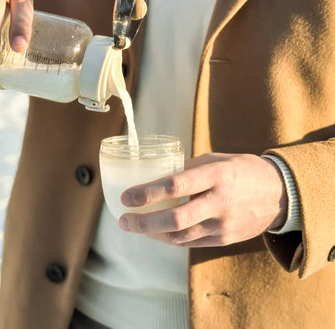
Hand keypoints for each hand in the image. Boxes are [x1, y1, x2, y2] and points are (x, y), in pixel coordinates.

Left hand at [119, 153, 287, 246]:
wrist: (278, 194)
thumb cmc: (241, 170)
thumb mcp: (216, 160)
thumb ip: (188, 170)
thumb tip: (157, 178)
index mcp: (217, 175)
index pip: (176, 185)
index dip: (147, 193)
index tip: (126, 197)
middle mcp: (220, 202)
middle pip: (175, 219)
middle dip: (144, 222)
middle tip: (124, 220)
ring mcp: (223, 225)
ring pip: (180, 236)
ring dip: (153, 233)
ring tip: (136, 226)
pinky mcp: (224, 239)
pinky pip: (191, 242)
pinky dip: (170, 238)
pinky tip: (158, 232)